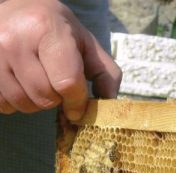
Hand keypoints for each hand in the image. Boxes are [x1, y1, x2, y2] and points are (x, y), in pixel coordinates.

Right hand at [0, 0, 121, 120]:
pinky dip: (16, 102)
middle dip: (57, 100)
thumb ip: (106, 75)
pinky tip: (21, 84)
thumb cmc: (57, 31)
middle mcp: (15, 39)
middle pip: (45, 98)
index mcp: (47, 30)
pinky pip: (3, 104)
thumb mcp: (87, 44)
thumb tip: (109, 104)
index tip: (78, 104)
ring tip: (39, 82)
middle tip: (56, 84)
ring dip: (37, 103)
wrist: (17, 9)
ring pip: (24, 104)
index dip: (77, 102)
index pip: (67, 83)